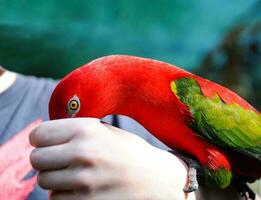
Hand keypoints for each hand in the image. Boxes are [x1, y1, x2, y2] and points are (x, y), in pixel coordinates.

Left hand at [29, 118, 199, 199]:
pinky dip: (64, 194)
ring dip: (55, 178)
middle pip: (37, 159)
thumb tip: (43, 136)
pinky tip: (81, 188)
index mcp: (87, 130)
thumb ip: (75, 130)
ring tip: (74, 174)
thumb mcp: (105, 131)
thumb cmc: (128, 151)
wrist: (155, 178)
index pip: (38, 134)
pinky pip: (56, 199)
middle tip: (61, 160)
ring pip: (44, 181)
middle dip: (46, 159)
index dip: (42, 139)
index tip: (50, 142)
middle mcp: (84, 153)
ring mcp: (85, 181)